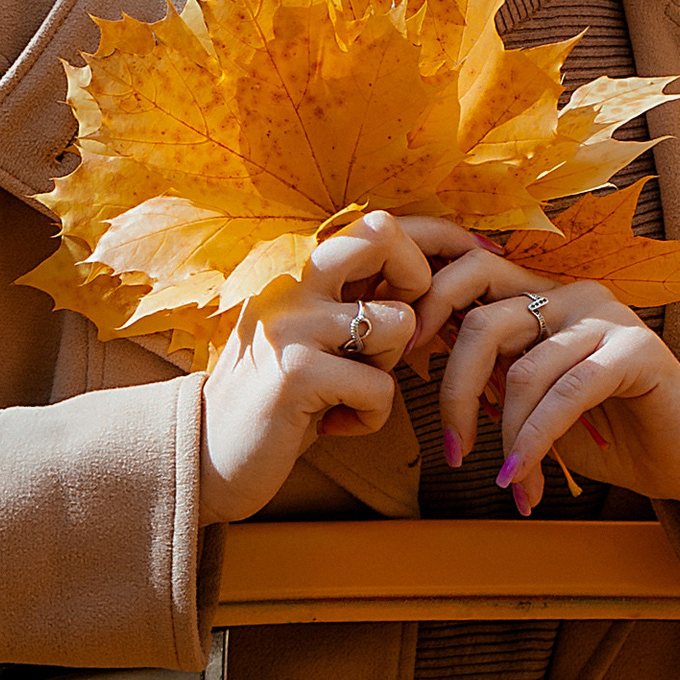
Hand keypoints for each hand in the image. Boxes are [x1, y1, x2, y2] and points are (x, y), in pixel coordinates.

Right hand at [199, 212, 435, 525]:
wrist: (207, 456)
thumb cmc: (279, 401)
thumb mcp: (316, 338)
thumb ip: (360, 304)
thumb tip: (438, 278)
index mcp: (299, 272)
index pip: (378, 223)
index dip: (436, 236)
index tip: (472, 257)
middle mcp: (292, 283)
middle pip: (382, 232)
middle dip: (419, 275)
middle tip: (407, 325)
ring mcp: (291, 324)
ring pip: (399, 323)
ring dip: (390, 366)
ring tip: (351, 389)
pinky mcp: (296, 373)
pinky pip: (380, 387)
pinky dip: (369, 417)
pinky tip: (332, 424)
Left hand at [404, 220, 679, 523]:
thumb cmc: (607, 432)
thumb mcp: (535, 402)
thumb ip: (494, 376)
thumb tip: (430, 364)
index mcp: (543, 297)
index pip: (470, 275)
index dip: (430, 311)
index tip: (408, 365)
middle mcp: (572, 294)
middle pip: (483, 319)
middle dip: (454, 389)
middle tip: (451, 450)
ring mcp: (607, 316)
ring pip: (523, 369)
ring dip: (508, 440)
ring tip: (513, 484)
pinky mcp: (638, 350)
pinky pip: (566, 392)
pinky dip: (536, 440)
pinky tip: (524, 477)